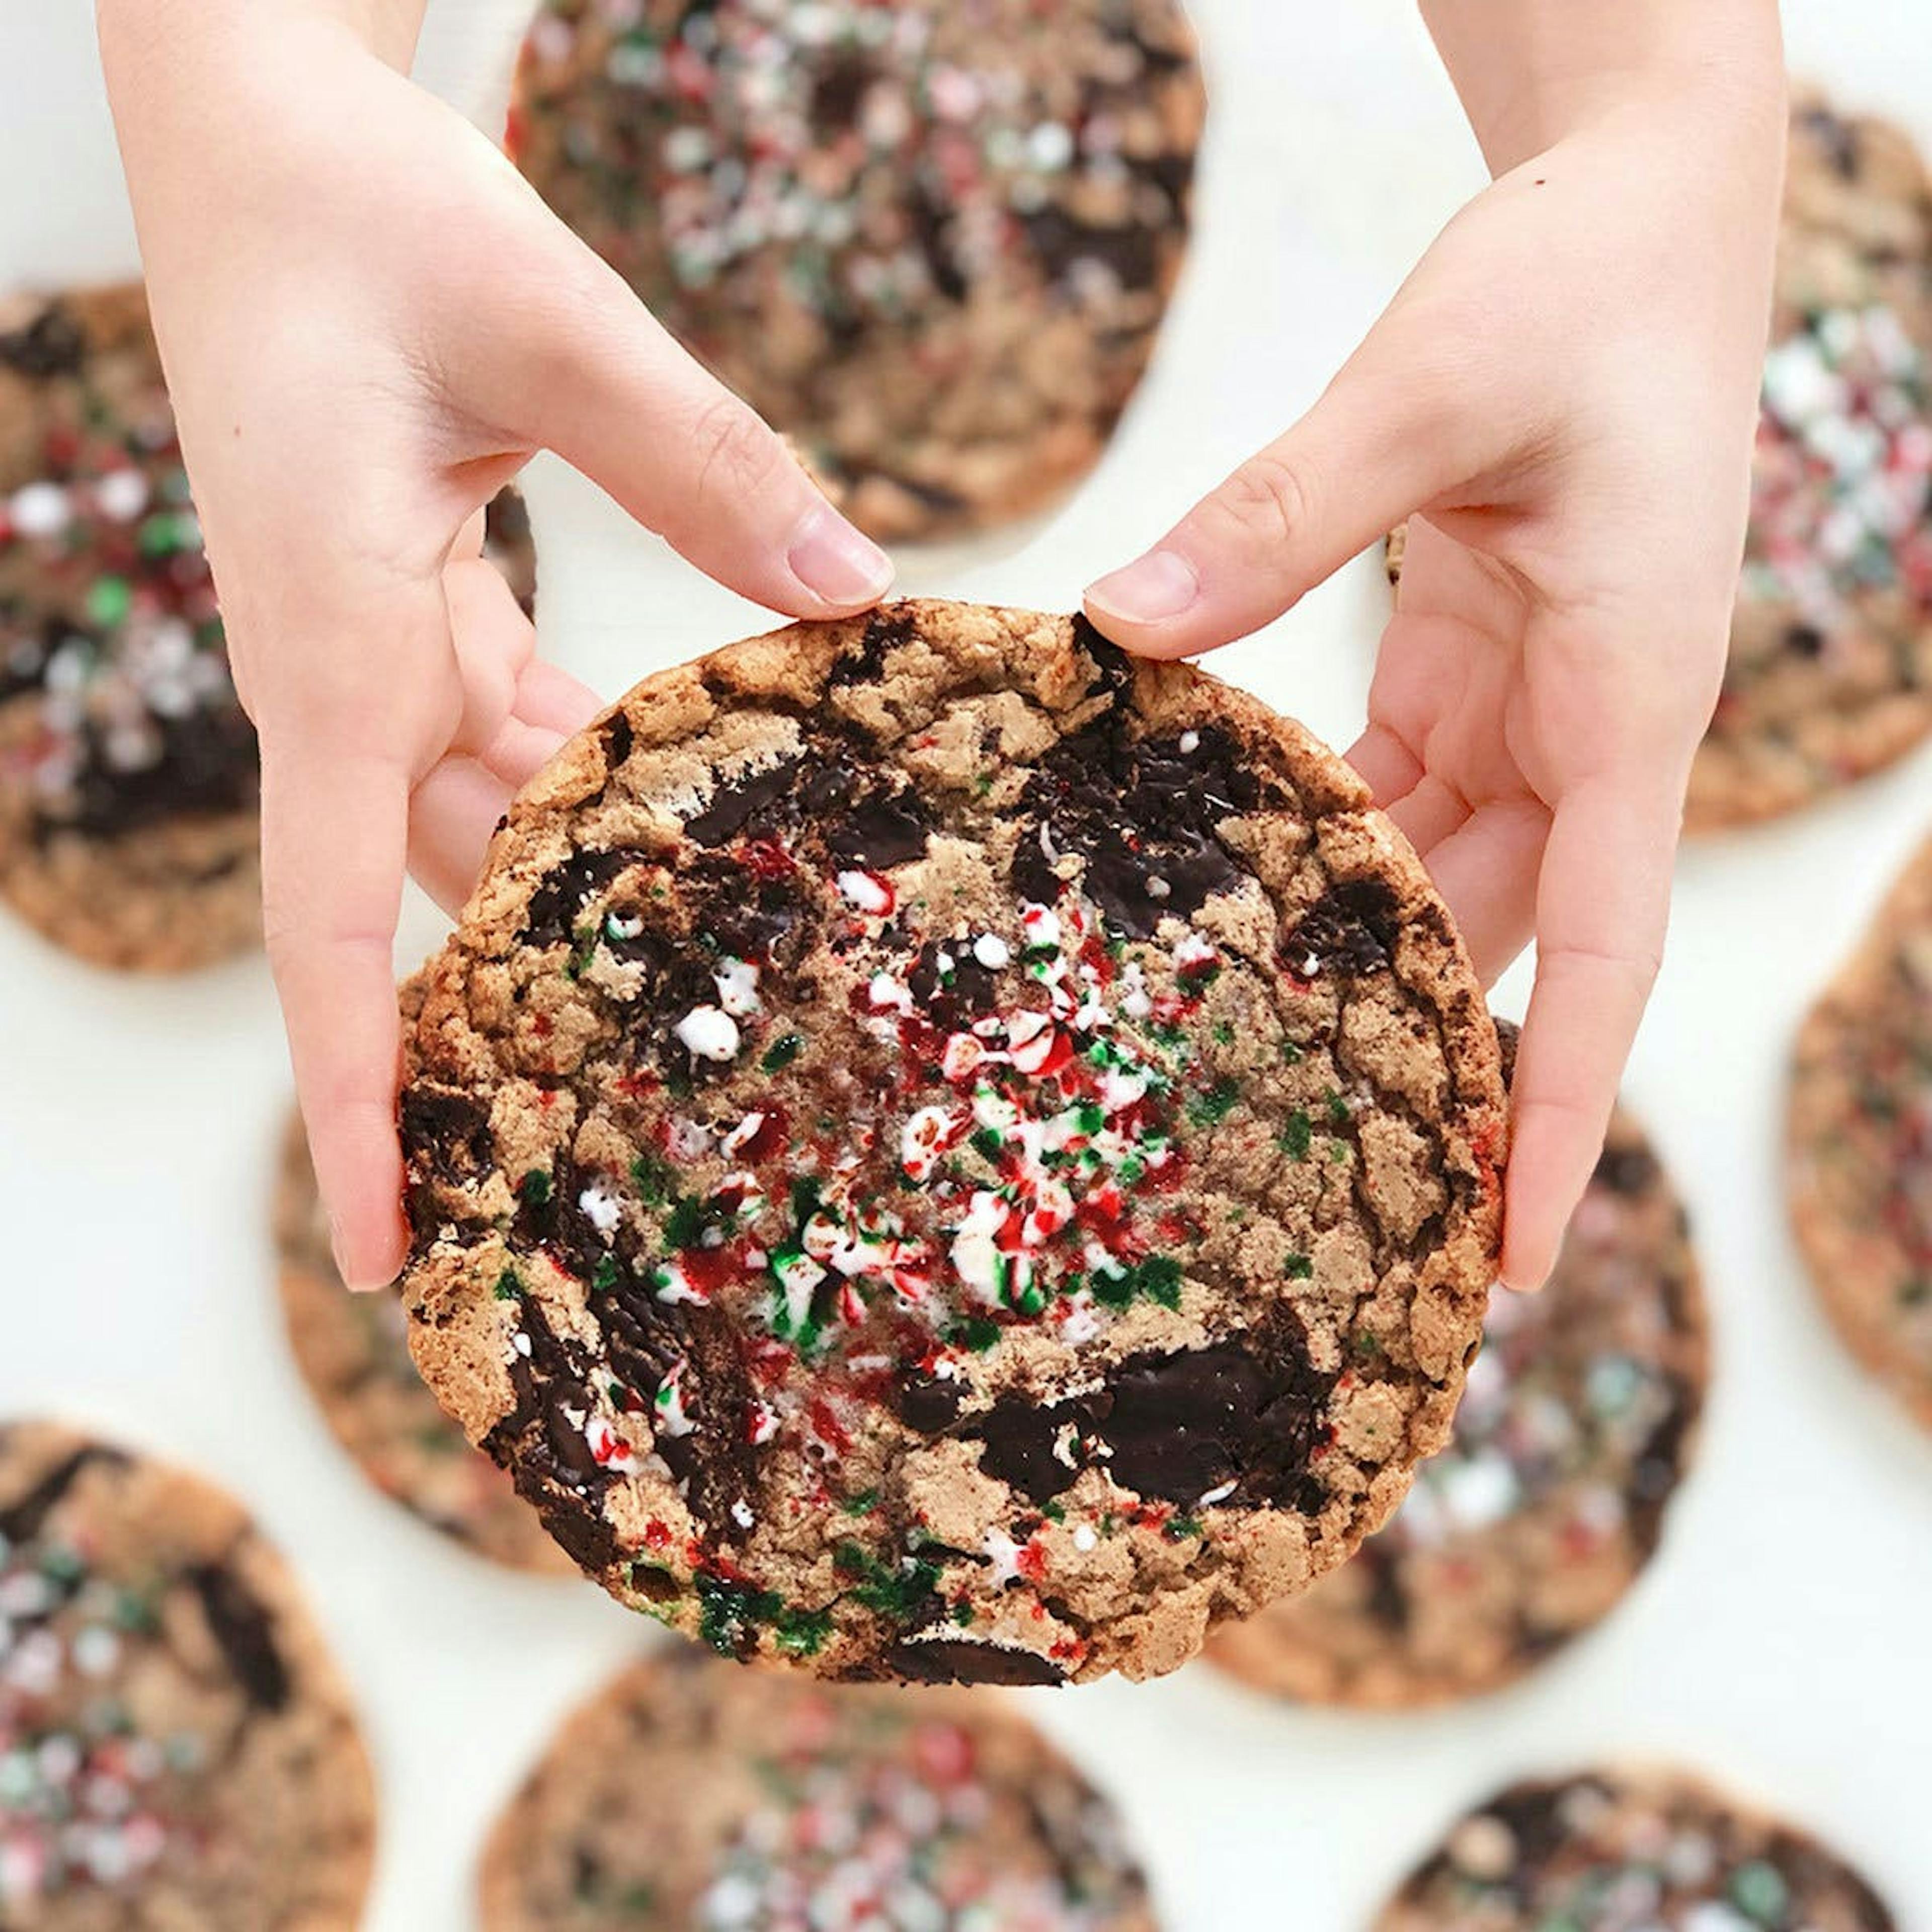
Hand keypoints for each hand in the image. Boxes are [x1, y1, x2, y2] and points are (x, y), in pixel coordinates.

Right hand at [97, 0, 893, 1288]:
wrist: (264, 135)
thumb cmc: (357, 212)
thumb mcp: (541, 322)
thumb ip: (697, 460)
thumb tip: (848, 591)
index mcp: (332, 649)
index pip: (325, 930)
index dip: (358, 1096)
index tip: (379, 1243)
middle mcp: (347, 681)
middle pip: (438, 902)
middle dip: (521, 1019)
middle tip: (651, 1146)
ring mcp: (382, 649)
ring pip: (492, 819)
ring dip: (592, 889)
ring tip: (724, 992)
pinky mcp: (423, 607)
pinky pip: (516, 728)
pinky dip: (601, 775)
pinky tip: (707, 800)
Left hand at [1084, 39, 1785, 1287]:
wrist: (1637, 208)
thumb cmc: (1580, 287)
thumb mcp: (1429, 391)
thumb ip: (1277, 518)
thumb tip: (1120, 628)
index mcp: (1630, 700)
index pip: (1603, 951)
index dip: (1556, 1107)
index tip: (1515, 1249)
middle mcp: (1586, 729)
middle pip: (1506, 942)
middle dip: (1433, 1069)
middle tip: (1329, 1204)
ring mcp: (1523, 702)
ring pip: (1435, 873)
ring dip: (1348, 960)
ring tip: (1245, 1077)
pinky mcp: (1461, 659)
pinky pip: (1387, 787)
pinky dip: (1313, 840)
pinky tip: (1215, 888)